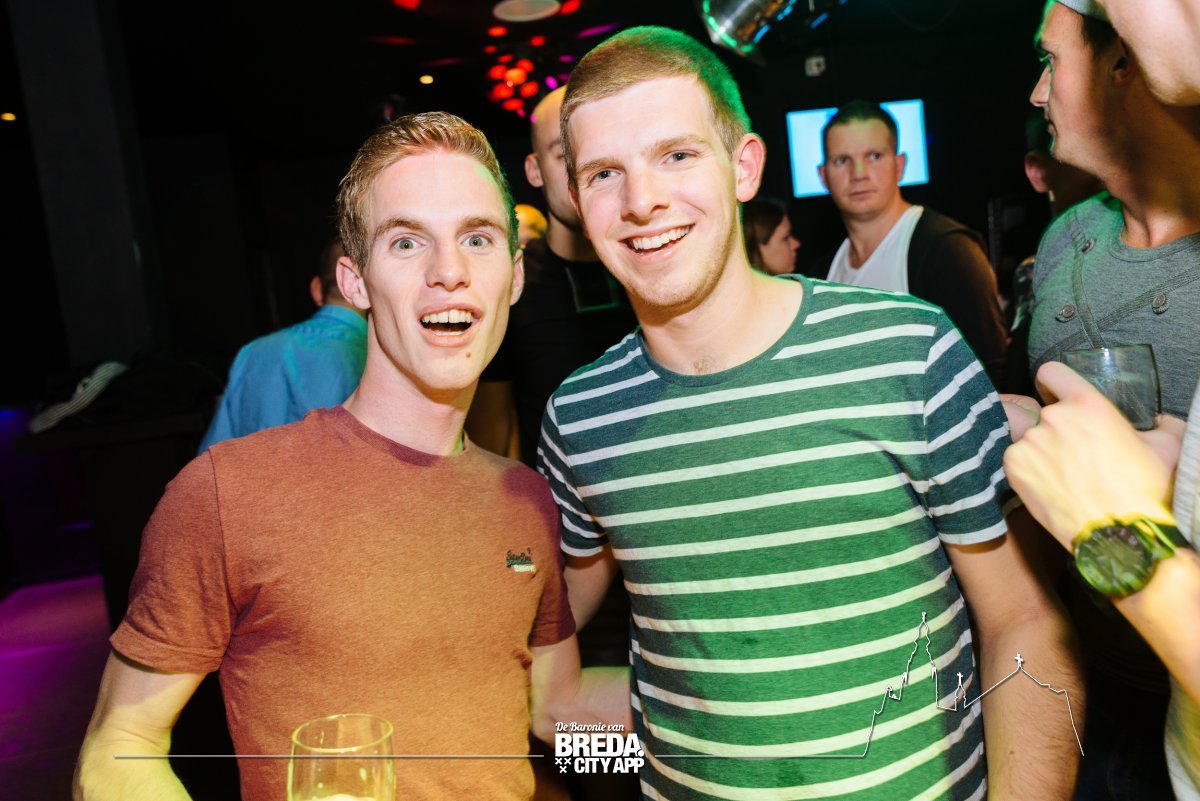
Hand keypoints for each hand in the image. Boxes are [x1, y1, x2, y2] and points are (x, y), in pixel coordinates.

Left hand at [1003, 362, 1174, 548]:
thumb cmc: (1145, 491)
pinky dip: (1028, 470)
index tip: (1055, 397)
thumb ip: (1160, 425)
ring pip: (1027, 438)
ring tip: (1064, 474)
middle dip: (1054, 429)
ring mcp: (1030, 443)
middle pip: (1040, 413)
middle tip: (1072, 452)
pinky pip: (1015, 460)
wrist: (1121, 535)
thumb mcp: (1166, 447)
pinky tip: (1050, 486)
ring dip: (1040, 451)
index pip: (1051, 373)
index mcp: (1086, 404)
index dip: (1053, 385)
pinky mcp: (1014, 469)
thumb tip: (1161, 421)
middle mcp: (1053, 418)